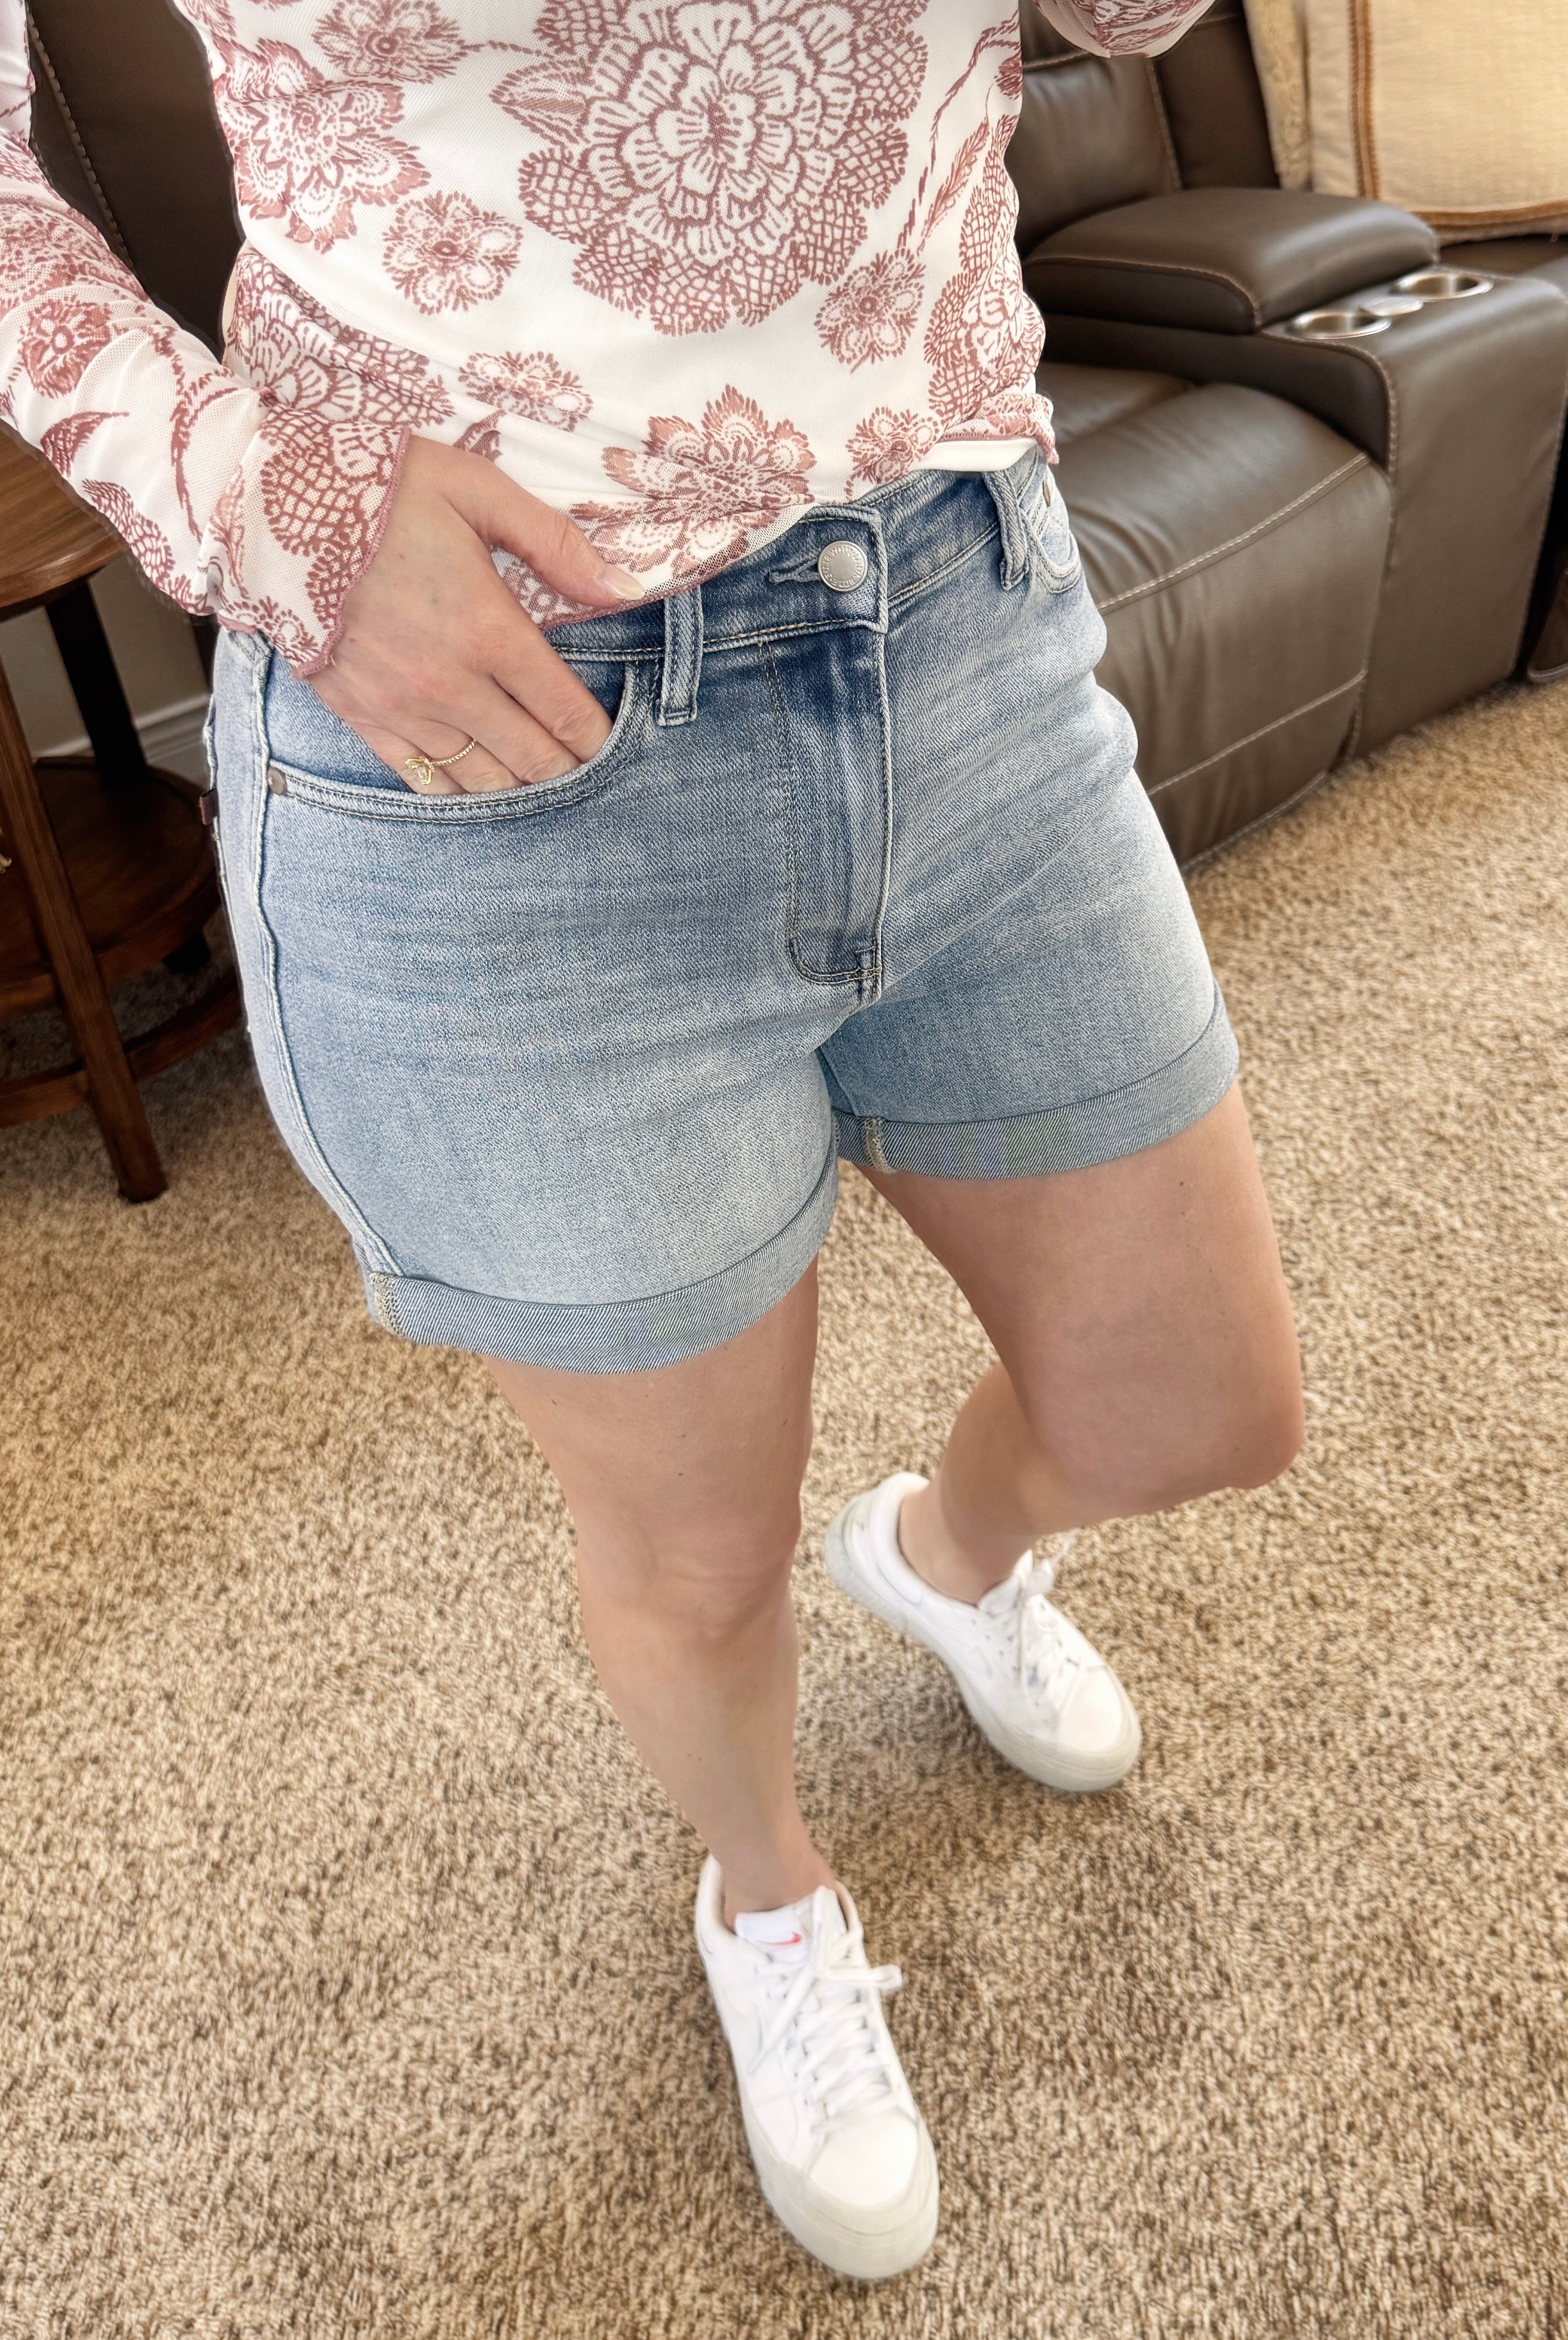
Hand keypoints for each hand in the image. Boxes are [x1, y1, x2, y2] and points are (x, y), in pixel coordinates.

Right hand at [308, 436, 644, 792]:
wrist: (272, 509)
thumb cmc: (381, 492)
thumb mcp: (478, 491)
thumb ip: (556, 544)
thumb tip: (623, 587)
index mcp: (488, 630)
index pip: (564, 711)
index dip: (598, 737)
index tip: (613, 743)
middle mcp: (450, 684)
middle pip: (532, 759)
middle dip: (569, 771)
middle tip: (587, 769)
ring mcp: (403, 709)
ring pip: (482, 783)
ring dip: (519, 788)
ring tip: (539, 781)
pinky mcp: (362, 718)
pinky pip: (423, 781)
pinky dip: (459, 792)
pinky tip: (479, 786)